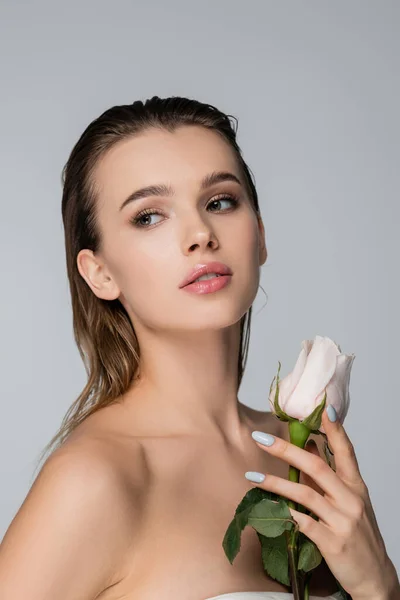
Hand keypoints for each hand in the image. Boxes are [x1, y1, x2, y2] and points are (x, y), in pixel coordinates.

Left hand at [247, 406, 399, 598]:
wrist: (374, 576)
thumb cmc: (358, 534)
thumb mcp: (348, 501)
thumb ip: (328, 477)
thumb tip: (307, 447)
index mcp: (355, 486)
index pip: (346, 451)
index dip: (334, 429)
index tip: (322, 407)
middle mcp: (351, 499)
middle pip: (316, 467)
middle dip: (285, 449)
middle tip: (260, 438)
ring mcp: (342, 521)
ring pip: (305, 494)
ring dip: (275, 483)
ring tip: (252, 475)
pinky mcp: (332, 542)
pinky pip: (303, 523)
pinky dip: (285, 513)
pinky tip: (268, 507)